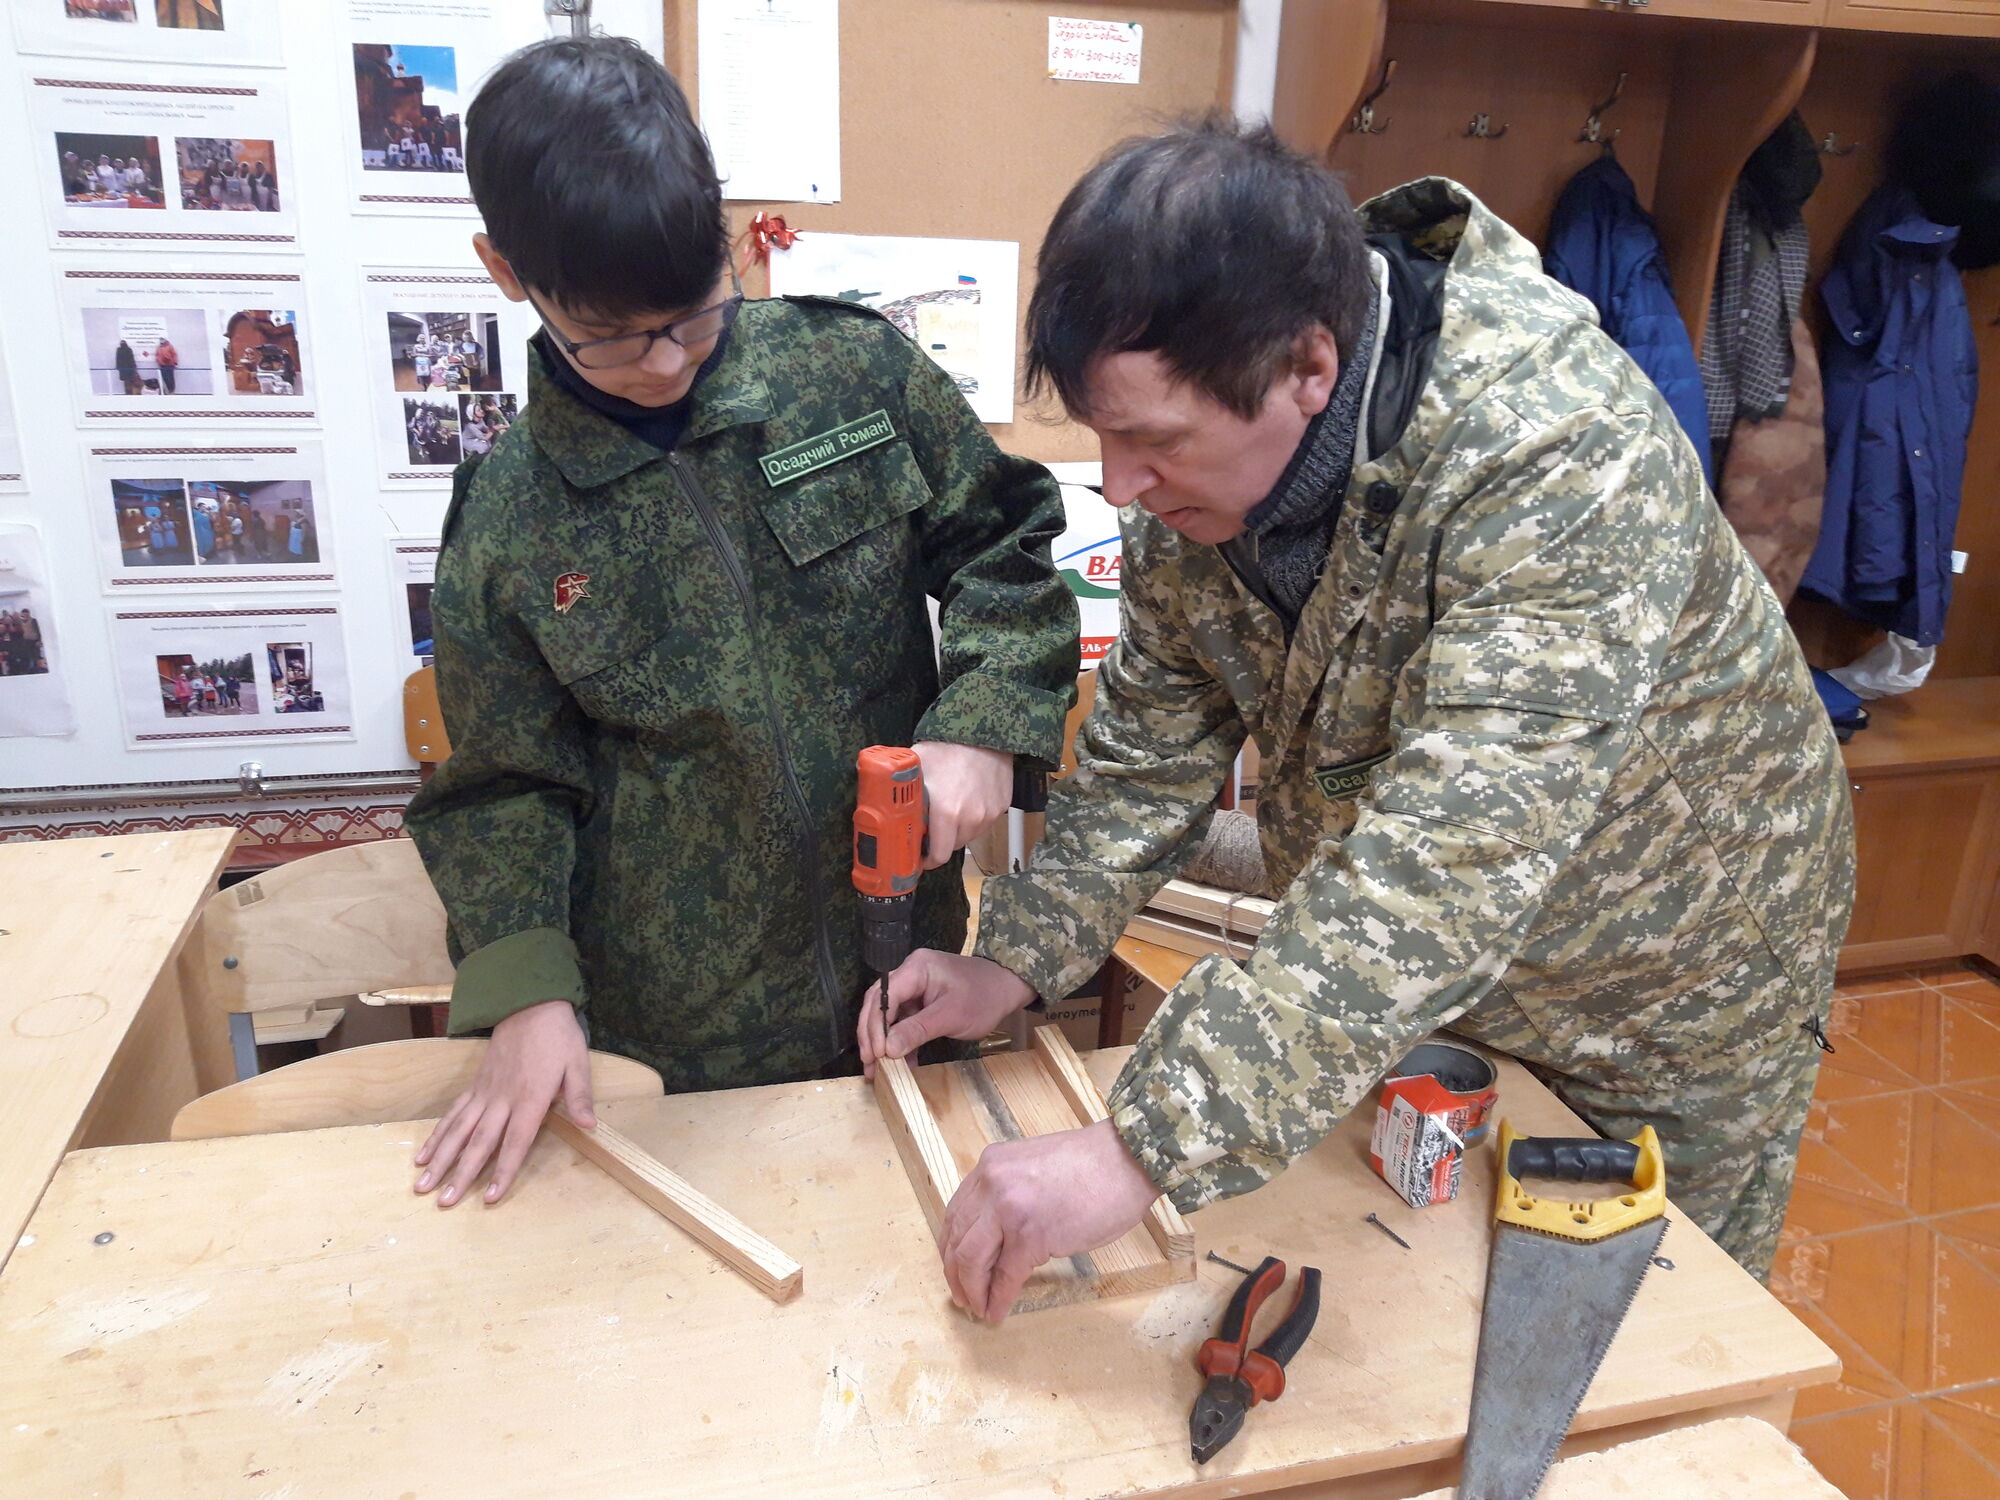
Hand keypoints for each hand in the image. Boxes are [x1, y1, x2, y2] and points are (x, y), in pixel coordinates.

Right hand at [413, 998, 592, 1207]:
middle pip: (479, 1143)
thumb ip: (579, 1096)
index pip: (516, 1142)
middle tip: (443, 1202)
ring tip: (422, 1184)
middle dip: (461, 1174)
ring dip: (440, 1158)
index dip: (503, 1170)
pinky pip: (454, 1112)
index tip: (489, 1197)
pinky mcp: (476, 1085)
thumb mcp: (578, 1063)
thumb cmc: (558, 1036)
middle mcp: (503, 1100)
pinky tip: (423, 1153)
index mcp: (531, 1098)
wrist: (529, 1004)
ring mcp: (485, 1092)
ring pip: (458, 1130)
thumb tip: (591, 1126)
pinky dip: (438, 1134)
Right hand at [858, 949, 1032, 1079]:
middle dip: (871, 1035)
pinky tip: (902, 1062)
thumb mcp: (951, 1016)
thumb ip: (917, 1031)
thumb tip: (887, 1049)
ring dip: (882, 1041)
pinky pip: (903, 1020)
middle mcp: (909, 973)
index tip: (876, 1054)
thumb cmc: (984, 997)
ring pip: (887, 1014)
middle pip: (878, 1004)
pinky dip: (901, 1040)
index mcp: (915, 969)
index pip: (883, 997)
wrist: (1008, 988)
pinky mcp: (921, 999)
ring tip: (876, 1068)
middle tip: (869, 1064)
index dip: (875, 1027)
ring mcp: (914, 986)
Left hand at [912, 741, 1011, 869]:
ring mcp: (989, 813)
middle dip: (940, 842)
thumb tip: (880, 806)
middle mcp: (971, 818)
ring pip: (970, 835)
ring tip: (950, 810)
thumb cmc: (946, 747)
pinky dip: (974, 817)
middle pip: (953, 846)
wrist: (983, 732)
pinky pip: (985, 821)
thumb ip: (901, 792)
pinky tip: (968, 798)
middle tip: (931, 828)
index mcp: (947, 813)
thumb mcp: (917, 768)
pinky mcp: (1002, 806)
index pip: (938, 855)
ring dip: (958, 830)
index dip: (927, 860)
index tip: (919, 857)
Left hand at [941, 1119, 1161, 1321]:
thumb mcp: (1032, 1167)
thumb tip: (997, 1232)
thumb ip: (1009, 1191)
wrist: (1126, 1160)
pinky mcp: (1032, 1236)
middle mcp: (992, 1184)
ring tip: (977, 1307)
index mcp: (992, 1166)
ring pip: (971, 1260)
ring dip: (971, 1290)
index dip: (952, 1246)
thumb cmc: (1091, 1164)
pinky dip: (998, 1299)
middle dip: (956, 1274)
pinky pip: (1005, 1276)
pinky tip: (997, 1312)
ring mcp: (1009, 1210)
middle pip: (957, 1239)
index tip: (956, 1267)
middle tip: (961, 1295)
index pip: (957, 1213)